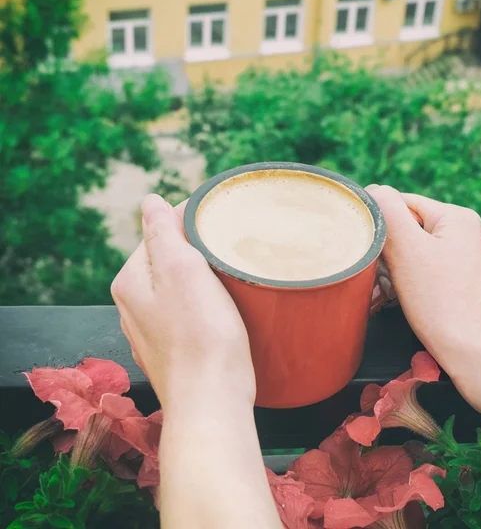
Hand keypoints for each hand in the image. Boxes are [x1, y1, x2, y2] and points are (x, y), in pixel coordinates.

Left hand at [111, 194, 254, 409]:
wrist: (212, 400)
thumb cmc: (201, 335)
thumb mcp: (182, 271)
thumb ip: (163, 232)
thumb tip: (150, 201)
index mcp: (130, 281)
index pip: (158, 232)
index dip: (190, 221)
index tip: (220, 221)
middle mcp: (133, 306)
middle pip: (167, 259)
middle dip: (196, 249)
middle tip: (229, 247)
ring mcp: (152, 331)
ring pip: (178, 286)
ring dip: (201, 276)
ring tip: (229, 275)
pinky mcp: (173, 349)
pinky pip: (186, 312)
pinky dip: (203, 303)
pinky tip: (221, 309)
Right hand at [366, 186, 480, 389]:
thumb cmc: (446, 304)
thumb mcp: (409, 250)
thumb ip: (388, 213)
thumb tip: (373, 190)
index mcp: (456, 218)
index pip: (401, 203)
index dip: (378, 223)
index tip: (364, 247)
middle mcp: (464, 236)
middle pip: (406, 230)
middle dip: (385, 253)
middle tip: (376, 279)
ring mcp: (464, 264)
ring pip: (411, 257)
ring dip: (392, 274)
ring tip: (386, 296)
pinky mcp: (461, 289)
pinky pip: (423, 277)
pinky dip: (406, 289)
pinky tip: (398, 305)